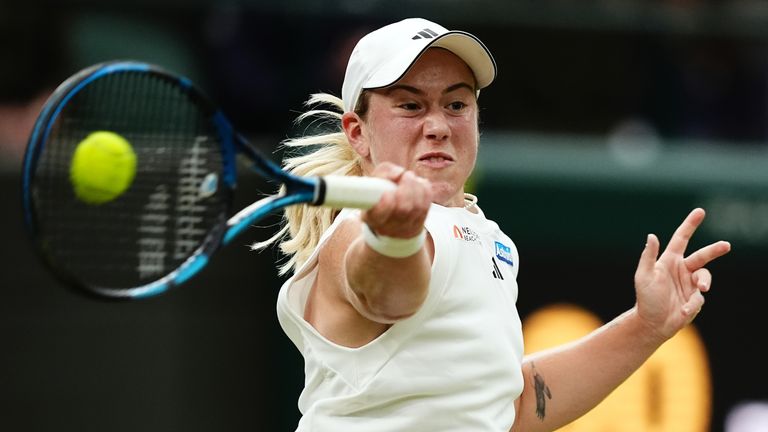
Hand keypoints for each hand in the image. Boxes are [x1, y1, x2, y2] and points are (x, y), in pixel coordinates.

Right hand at [362, 162, 431, 237]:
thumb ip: (384, 172)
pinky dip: (425, 191)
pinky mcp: (418, 224)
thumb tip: (399, 173)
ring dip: (417, 188)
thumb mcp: (375, 181)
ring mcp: (404, 228)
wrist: (389, 213)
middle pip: (404, 209)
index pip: (380, 215)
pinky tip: (420, 184)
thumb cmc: (379, 193)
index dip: (386, 203)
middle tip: (407, 174)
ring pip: (417, 207)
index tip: (387, 192)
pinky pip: (426, 206)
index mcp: (372, 218)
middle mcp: (388, 227)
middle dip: (408, 188)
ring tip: (411, 176)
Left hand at [634, 208, 730, 339]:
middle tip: (726, 245)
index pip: (681, 239)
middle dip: (715, 250)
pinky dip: (692, 304)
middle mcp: (682, 270)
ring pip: (705, 277)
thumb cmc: (646, 298)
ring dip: (704, 282)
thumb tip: (651, 236)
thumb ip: (648, 256)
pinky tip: (682, 310)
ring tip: (702, 288)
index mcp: (669, 261)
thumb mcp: (644, 276)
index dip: (690, 225)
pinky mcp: (696, 298)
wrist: (653, 323)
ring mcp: (690, 284)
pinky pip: (700, 298)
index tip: (700, 212)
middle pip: (702, 256)